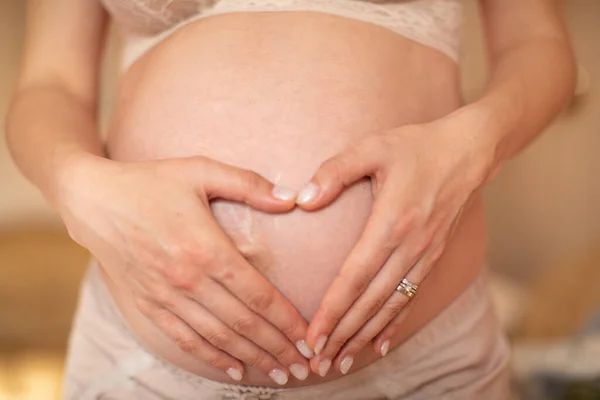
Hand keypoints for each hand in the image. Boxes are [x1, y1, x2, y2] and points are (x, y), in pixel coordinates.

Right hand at [56, 154, 311, 383]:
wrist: (93, 200)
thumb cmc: (151, 182)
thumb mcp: (200, 170)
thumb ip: (248, 184)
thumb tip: (291, 197)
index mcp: (206, 248)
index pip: (257, 295)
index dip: (287, 320)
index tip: (309, 337)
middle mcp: (188, 279)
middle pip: (243, 323)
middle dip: (278, 348)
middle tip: (305, 366)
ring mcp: (166, 296)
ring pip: (218, 337)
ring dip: (252, 358)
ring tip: (280, 373)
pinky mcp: (149, 305)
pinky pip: (186, 339)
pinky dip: (212, 357)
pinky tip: (235, 369)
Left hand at [295, 117, 494, 375]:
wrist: (468, 151)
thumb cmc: (416, 146)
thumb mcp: (372, 148)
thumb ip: (335, 172)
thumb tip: (303, 200)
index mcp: (392, 222)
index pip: (355, 277)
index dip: (332, 310)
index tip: (312, 336)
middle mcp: (410, 247)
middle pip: (371, 301)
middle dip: (343, 334)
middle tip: (318, 362)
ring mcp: (424, 255)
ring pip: (390, 306)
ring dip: (365, 336)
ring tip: (342, 361)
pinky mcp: (432, 257)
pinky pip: (410, 297)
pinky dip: (394, 323)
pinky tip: (381, 344)